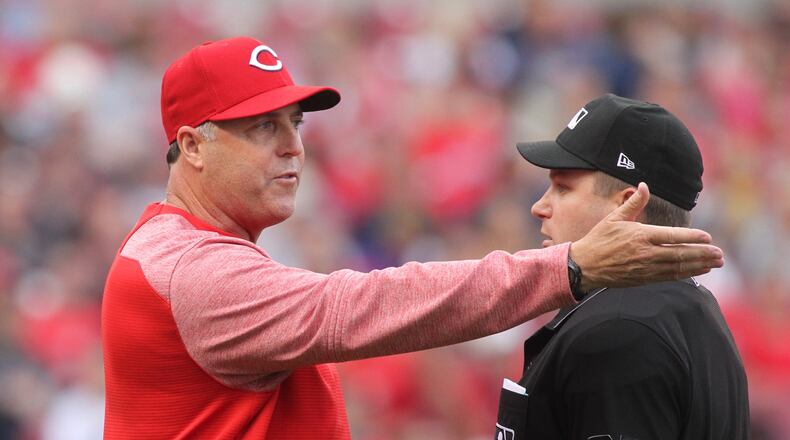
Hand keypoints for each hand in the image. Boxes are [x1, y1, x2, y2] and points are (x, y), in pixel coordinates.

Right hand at [570, 183, 723, 290]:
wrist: (584, 266)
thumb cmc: (599, 240)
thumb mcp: (614, 218)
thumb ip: (634, 203)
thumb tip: (644, 185)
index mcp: (640, 235)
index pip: (672, 236)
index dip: (692, 237)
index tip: (707, 237)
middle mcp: (645, 253)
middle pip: (680, 254)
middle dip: (702, 254)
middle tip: (719, 253)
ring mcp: (646, 268)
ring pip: (678, 267)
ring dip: (699, 265)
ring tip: (716, 262)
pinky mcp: (644, 279)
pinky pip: (670, 276)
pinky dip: (687, 274)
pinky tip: (700, 270)